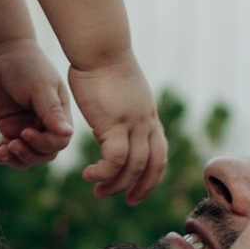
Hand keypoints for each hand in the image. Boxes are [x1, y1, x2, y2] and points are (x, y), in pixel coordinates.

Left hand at [0, 40, 74, 169]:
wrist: (1, 54)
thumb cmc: (26, 65)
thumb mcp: (40, 87)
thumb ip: (51, 111)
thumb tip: (67, 133)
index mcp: (59, 115)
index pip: (58, 142)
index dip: (43, 144)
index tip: (25, 131)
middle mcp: (45, 125)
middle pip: (43, 155)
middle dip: (28, 155)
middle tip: (12, 144)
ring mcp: (26, 127)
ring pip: (26, 157)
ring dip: (14, 159)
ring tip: (0, 150)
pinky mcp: (9, 128)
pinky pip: (8, 150)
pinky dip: (1, 154)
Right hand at [69, 57, 167, 204]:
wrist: (100, 48)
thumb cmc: (101, 65)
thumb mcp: (119, 92)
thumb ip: (121, 110)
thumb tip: (113, 119)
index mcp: (149, 116)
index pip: (160, 155)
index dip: (152, 177)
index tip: (137, 191)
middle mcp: (147, 122)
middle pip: (152, 166)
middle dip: (140, 188)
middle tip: (124, 201)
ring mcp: (133, 123)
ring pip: (133, 166)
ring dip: (116, 184)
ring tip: (98, 190)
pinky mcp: (115, 122)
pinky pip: (114, 158)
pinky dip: (103, 172)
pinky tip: (89, 174)